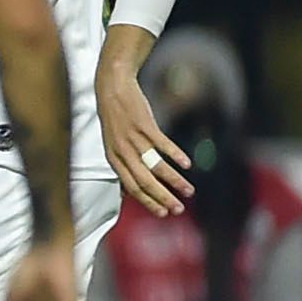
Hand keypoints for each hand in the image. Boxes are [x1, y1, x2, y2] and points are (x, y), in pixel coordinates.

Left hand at [97, 58, 189, 216]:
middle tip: (179, 210)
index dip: (148, 201)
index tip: (163, 213)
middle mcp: (121, 151)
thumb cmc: (115, 117)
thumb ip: (122, 165)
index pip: (131, 187)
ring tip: (189, 191)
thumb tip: (127, 190)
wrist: (112, 86)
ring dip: (174, 181)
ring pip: (155, 166)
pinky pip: (161, 144)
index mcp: (113, 158)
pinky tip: (187, 165)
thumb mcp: (112, 143)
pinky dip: (175, 155)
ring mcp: (132, 137)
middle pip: (143, 181)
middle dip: (162, 198)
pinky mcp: (144, 124)